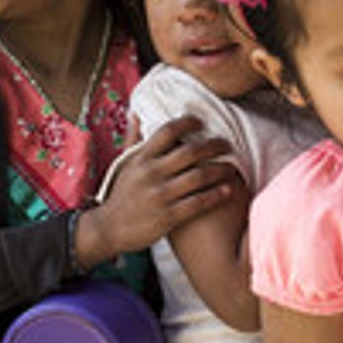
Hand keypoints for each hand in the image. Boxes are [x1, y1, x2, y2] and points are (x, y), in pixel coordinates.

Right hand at [80, 115, 236, 260]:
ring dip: (220, 170)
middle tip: (228, 144)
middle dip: (214, 146)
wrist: (109, 229)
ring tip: (233, 167)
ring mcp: (160, 195)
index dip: (188, 123)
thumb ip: (132, 139)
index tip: (202, 122)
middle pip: (190, 152)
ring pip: (199, 177)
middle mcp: (151, 173)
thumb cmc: (120, 194)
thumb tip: (137, 113)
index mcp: (141, 158)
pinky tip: (227, 191)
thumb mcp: (123, 165)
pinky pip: (198, 203)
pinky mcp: (167, 217)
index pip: (168, 131)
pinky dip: (215, 195)